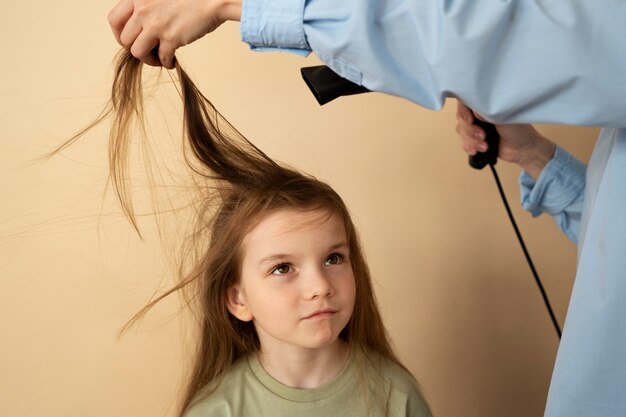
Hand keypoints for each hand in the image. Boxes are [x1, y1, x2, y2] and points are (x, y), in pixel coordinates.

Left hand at [108, 0, 241, 67]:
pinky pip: (161, 58)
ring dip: (148, 60)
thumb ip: (147, 7)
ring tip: (159, 59)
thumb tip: (141, 28)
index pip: (114, 20)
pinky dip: (166, 63)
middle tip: (147, 52)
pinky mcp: (171, 38)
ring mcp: (156, 25)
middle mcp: (143, 11)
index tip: (129, 40)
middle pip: (125, 40)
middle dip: (136, 49)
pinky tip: (172, 61)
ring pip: (137, 52)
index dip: (119, 34)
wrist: (212, 0)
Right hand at [455, 101, 555, 178]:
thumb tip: (474, 111)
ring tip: (485, 146)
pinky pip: (463, 143)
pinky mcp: (474, 140)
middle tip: (483, 136)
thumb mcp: (505, 119)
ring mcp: (475, 128)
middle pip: (461, 119)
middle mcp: (478, 115)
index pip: (466, 103)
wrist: (523, 149)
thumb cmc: (519, 131)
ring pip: (461, 132)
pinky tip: (479, 150)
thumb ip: (489, 114)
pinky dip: (469, 147)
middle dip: (470, 131)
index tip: (470, 120)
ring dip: (471, 141)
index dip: (464, 111)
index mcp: (485, 106)